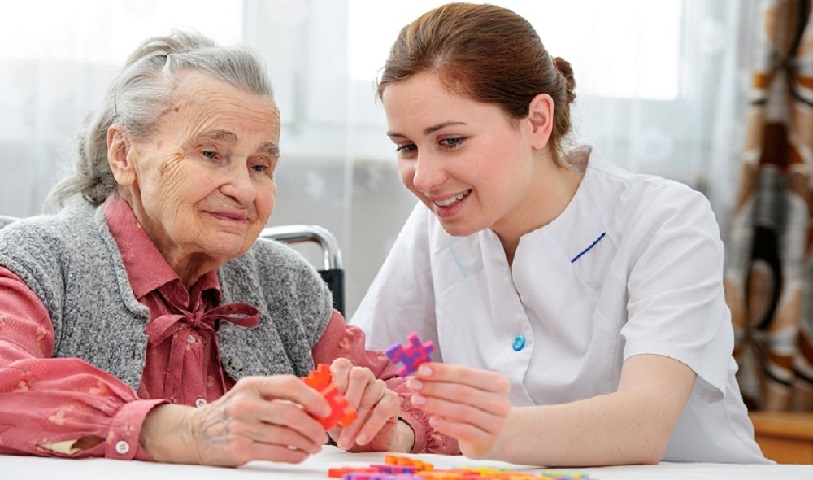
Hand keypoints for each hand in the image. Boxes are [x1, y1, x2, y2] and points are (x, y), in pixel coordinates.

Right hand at [140, 375, 329, 465]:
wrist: (194, 433)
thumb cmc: (230, 413)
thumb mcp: (250, 394)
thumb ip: (277, 396)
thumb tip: (316, 403)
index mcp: (252, 384)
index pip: (289, 384)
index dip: (312, 397)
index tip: (325, 408)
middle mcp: (245, 403)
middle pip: (291, 414)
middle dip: (313, 426)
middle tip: (322, 433)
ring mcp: (241, 427)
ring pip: (287, 436)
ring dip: (307, 443)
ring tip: (314, 446)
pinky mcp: (239, 449)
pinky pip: (276, 453)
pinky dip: (294, 455)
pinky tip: (300, 454)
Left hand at [326, 357, 410, 451]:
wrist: (367, 444)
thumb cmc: (344, 425)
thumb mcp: (329, 417)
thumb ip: (320, 408)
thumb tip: (308, 406)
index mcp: (346, 374)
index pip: (342, 365)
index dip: (336, 379)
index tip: (329, 401)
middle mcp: (364, 376)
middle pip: (359, 375)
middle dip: (348, 399)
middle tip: (339, 421)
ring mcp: (380, 386)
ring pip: (370, 397)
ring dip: (356, 422)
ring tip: (345, 442)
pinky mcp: (392, 400)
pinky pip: (383, 409)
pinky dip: (371, 426)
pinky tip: (361, 439)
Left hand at [406, 363, 510, 458]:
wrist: (494, 437)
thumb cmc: (476, 407)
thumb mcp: (468, 390)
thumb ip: (448, 380)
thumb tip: (420, 372)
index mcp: (497, 383)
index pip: (465, 373)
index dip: (442, 371)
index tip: (421, 370)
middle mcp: (500, 402)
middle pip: (461, 392)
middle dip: (434, 387)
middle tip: (413, 385)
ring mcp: (496, 423)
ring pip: (461, 411)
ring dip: (435, 405)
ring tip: (416, 401)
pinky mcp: (487, 441)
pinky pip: (464, 431)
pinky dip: (446, 425)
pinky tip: (432, 420)